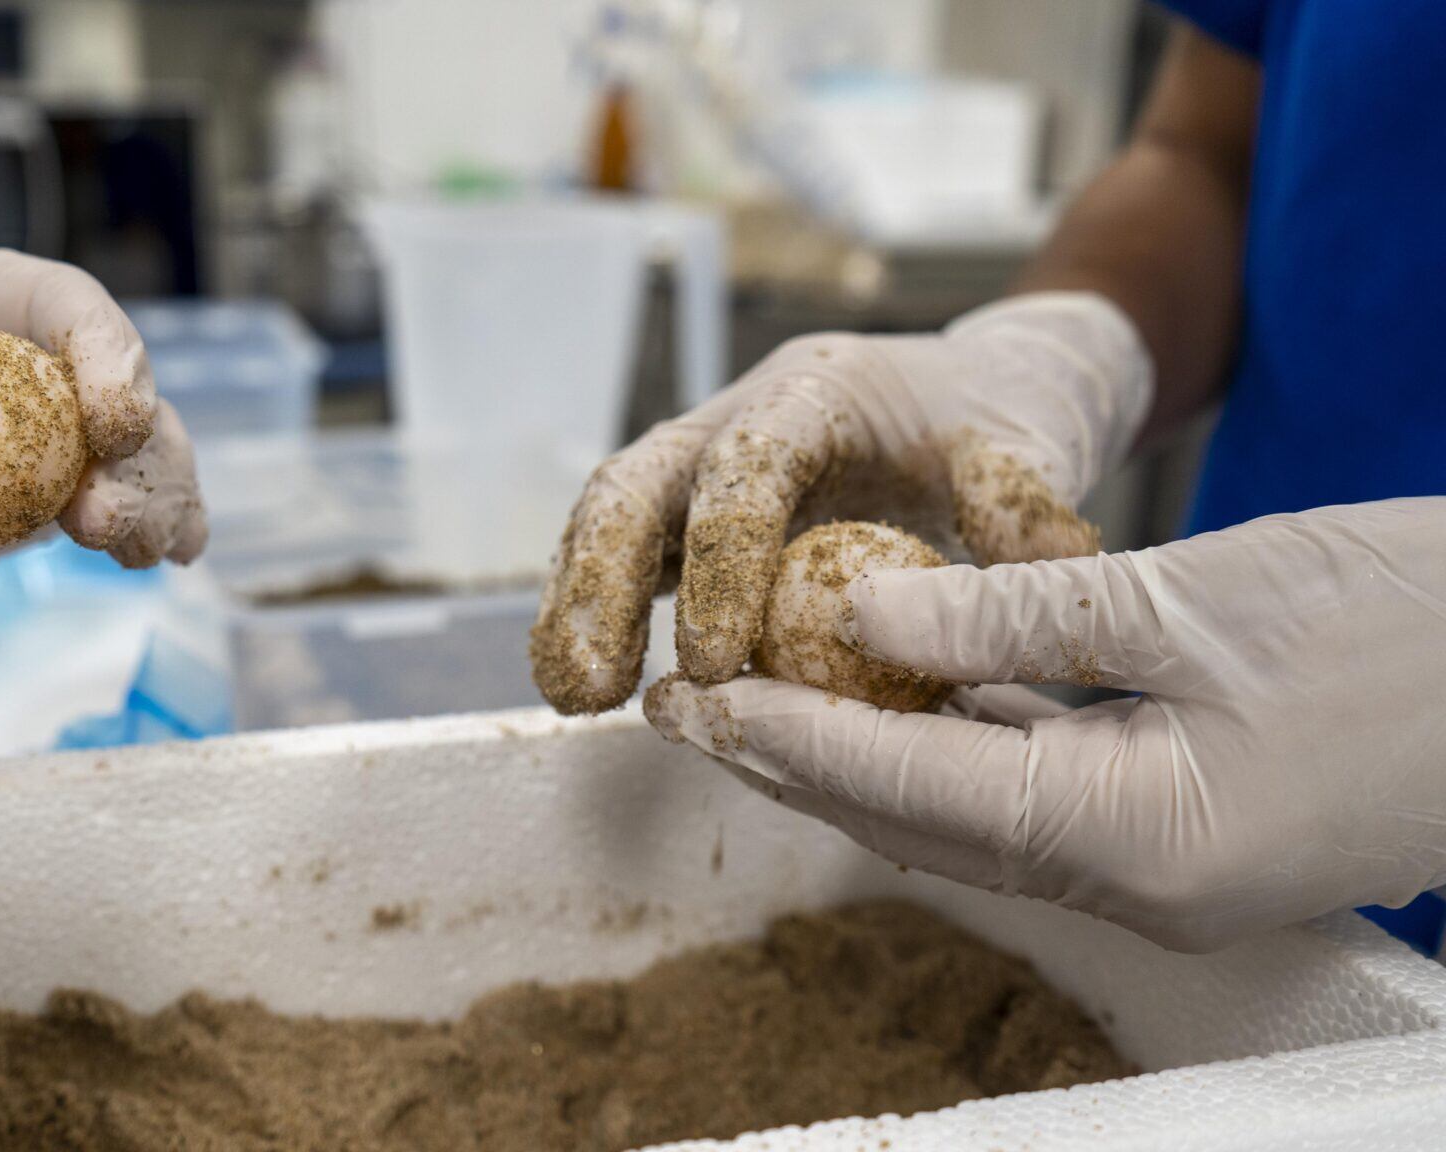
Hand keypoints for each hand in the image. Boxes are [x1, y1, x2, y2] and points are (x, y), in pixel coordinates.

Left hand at [0, 242, 205, 568]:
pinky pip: (102, 494)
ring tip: (147, 551)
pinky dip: (143, 521)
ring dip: (154, 490)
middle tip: (111, 523)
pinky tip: (167, 556)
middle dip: (139, 445)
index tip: (114, 419)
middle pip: (107, 377)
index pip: (51, 299)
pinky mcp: (20, 490)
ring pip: (124, 444)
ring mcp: (17, 423)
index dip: (103, 350)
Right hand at [531, 292, 1151, 713]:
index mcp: (817, 388)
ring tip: (570, 698)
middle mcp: (739, 414)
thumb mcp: (1034, 451)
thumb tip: (1044, 574)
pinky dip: (600, 616)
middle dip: (599, 581)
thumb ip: (1028, 509)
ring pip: (612, 518)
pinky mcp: (695, 511)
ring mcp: (705, 461)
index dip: (719, 558)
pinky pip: (631, 558)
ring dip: (578, 604)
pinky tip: (592, 691)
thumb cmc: (1006, 418)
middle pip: (638, 482)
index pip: (746, 465)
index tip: (713, 657)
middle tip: (591, 684)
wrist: (982, 393)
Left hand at [646, 498, 1445, 951]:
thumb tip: (861, 614)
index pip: (909, 792)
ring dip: (874, 755)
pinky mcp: (1193, 831)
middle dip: (804, 759)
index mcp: (1139, 841)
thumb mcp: (1197, 597)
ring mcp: (1171, 869)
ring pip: (976, 812)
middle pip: (924, 821)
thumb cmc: (1413, 623)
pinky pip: (1044, 794)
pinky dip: (965, 743)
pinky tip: (907, 686)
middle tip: (698, 700)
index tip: (691, 699)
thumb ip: (1013, 618)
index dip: (786, 742)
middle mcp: (1142, 883)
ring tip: (771, 689)